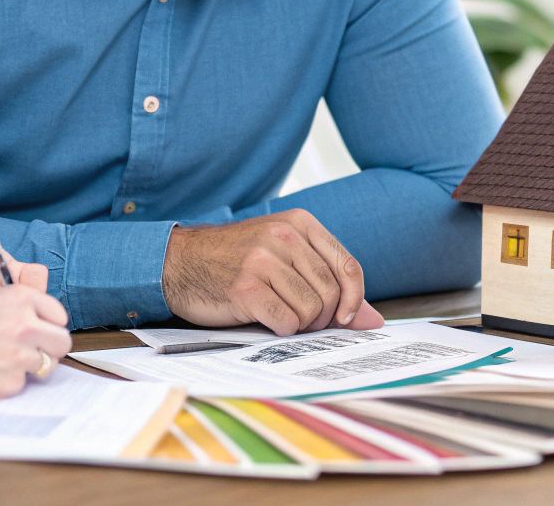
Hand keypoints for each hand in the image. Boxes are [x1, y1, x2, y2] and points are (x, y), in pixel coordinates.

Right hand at [0, 282, 70, 399]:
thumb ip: (16, 292)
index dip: (47, 324)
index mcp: (20, 298)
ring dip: (28, 366)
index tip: (39, 330)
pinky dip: (5, 382)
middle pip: (62, 342)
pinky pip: (20, 385)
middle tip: (30, 351)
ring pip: (46, 366)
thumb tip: (42, 295)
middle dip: (49, 347)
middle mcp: (25, 326)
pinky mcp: (8, 385)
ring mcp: (19, 357)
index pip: (58, 315)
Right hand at [160, 209, 383, 335]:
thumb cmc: (236, 262)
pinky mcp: (245, 287)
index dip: (355, 299)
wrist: (180, 262)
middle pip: (332, 292)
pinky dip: (281, 330)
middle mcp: (283, 237)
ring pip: (312, 310)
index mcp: (299, 223)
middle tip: (303, 320)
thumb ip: (329, 283)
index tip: (346, 318)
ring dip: (301, 324)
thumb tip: (373, 320)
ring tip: (281, 316)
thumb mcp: (284, 257)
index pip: (347, 266)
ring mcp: (263, 260)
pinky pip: (286, 322)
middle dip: (324, 317)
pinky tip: (265, 319)